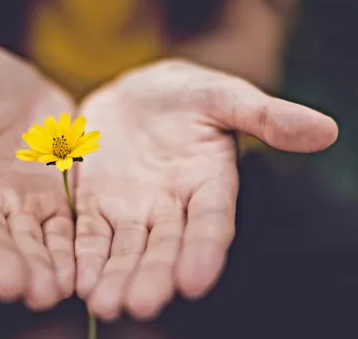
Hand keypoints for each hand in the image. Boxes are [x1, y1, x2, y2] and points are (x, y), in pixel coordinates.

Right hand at [0, 46, 75, 309]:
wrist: (18, 87)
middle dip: (1, 262)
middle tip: (16, 286)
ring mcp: (17, 204)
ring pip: (26, 242)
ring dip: (37, 268)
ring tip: (49, 291)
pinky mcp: (51, 203)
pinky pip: (60, 232)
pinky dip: (67, 253)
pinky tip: (76, 274)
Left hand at [74, 59, 337, 319]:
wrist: (135, 95)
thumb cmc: (186, 94)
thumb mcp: (222, 96)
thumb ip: (265, 115)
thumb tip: (324, 130)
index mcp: (209, 184)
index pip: (211, 223)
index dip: (205, 251)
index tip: (194, 281)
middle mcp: (172, 208)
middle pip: (164, 247)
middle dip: (152, 277)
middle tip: (139, 305)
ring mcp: (132, 210)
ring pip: (125, 250)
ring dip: (115, 277)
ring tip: (105, 304)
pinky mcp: (96, 205)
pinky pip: (89, 235)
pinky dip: (83, 257)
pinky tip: (76, 281)